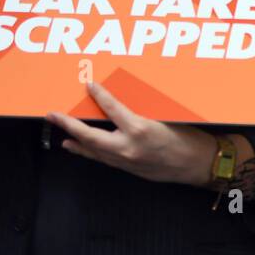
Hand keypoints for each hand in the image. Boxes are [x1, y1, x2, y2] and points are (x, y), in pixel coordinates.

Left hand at [46, 81, 220, 186]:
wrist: (200, 165)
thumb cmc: (190, 138)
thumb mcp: (167, 117)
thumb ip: (143, 112)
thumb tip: (124, 103)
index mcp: (140, 129)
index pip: (112, 108)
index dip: (99, 95)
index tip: (89, 85)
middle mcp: (129, 147)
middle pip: (90, 135)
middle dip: (69, 124)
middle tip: (53, 114)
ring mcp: (127, 161)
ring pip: (93, 150)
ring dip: (75, 141)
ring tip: (62, 133)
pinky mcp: (129, 169)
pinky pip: (103, 159)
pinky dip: (89, 153)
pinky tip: (81, 149)